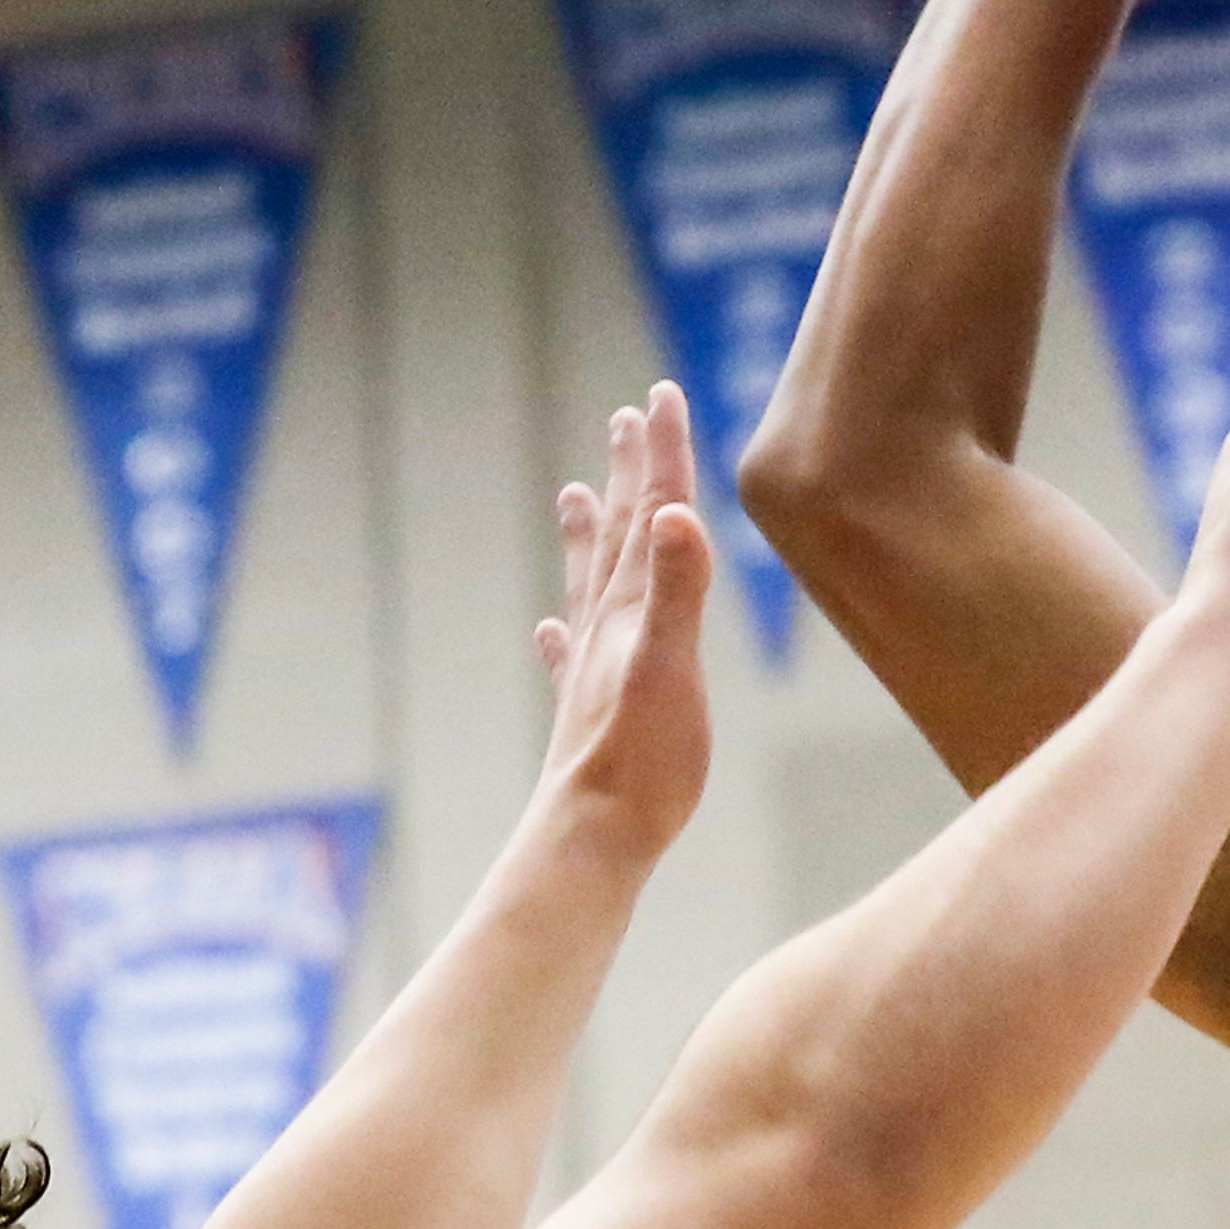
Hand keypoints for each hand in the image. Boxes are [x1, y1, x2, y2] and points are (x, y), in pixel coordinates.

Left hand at [535, 384, 715, 866]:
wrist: (592, 834)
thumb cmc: (644, 760)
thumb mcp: (673, 668)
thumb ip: (679, 591)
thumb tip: (681, 516)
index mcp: (635, 608)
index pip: (656, 514)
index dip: (662, 454)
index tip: (659, 394)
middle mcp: (607, 626)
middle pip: (621, 533)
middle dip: (629, 473)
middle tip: (625, 416)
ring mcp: (592, 668)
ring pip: (590, 581)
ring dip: (589, 534)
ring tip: (574, 492)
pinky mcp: (586, 711)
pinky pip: (570, 655)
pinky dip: (561, 633)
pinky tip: (548, 631)